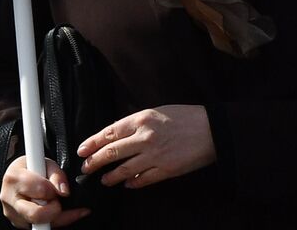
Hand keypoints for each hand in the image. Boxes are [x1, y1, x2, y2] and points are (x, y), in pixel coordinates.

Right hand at [1, 155, 89, 227]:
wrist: (17, 175)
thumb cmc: (32, 166)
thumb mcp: (46, 162)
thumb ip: (57, 175)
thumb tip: (64, 192)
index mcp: (14, 178)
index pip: (40, 190)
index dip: (53, 190)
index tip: (59, 188)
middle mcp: (9, 198)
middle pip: (35, 214)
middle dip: (53, 210)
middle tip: (58, 201)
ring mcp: (11, 213)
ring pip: (37, 225)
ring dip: (54, 217)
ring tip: (58, 204)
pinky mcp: (17, 222)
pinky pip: (37, 228)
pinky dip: (51, 222)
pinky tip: (58, 213)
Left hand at [78, 105, 215, 188]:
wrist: (214, 130)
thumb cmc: (187, 117)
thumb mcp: (160, 112)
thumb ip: (139, 122)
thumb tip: (119, 135)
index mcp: (143, 119)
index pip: (109, 132)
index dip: (92, 143)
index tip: (82, 150)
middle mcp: (145, 137)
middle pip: (111, 152)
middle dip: (95, 162)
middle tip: (86, 168)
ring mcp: (155, 155)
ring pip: (123, 170)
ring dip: (110, 176)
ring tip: (104, 180)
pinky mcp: (165, 170)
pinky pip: (142, 180)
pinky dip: (132, 183)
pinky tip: (127, 184)